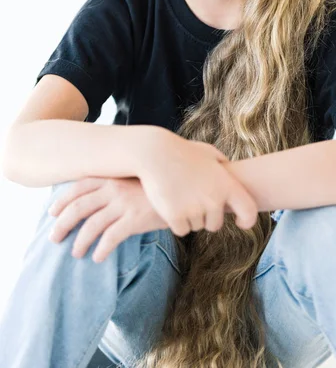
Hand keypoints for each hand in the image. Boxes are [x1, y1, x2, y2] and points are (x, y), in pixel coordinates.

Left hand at [47, 176, 167, 262]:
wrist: (184, 189)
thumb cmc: (158, 187)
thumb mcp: (135, 180)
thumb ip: (117, 185)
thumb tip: (97, 199)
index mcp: (112, 176)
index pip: (79, 187)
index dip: (63, 201)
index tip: (52, 213)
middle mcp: (114, 188)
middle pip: (79, 208)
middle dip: (62, 224)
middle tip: (54, 238)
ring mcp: (124, 203)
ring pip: (92, 225)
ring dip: (80, 242)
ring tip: (76, 253)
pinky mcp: (135, 219)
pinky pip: (111, 237)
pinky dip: (101, 249)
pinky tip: (98, 258)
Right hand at [134, 128, 258, 236]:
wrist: (155, 153)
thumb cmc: (181, 150)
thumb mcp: (206, 151)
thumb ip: (220, 161)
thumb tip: (227, 166)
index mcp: (226, 185)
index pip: (248, 211)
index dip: (247, 220)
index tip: (240, 223)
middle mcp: (214, 200)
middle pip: (215, 225)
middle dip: (206, 218)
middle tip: (193, 203)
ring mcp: (195, 209)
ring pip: (196, 227)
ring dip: (189, 218)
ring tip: (179, 197)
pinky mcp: (176, 217)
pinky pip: (181, 230)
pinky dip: (176, 223)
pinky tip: (170, 205)